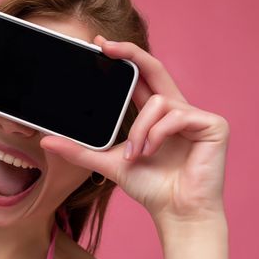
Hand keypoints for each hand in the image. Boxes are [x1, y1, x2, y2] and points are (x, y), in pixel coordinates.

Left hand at [40, 36, 229, 225]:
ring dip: (139, 130)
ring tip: (135, 155)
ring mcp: (195, 115)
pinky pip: (175, 115)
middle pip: (154, 68)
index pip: (140, 78)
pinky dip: (156, 135)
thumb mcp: (108, 162)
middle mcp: (176, 108)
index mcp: (156, 114)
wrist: (175, 212)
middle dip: (129, 53)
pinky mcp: (212, 125)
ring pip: (156, 101)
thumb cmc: (149, 186)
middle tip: (104, 46)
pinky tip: (151, 153)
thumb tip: (46, 140)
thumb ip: (80, 150)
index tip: (99, 46)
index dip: (124, 58)